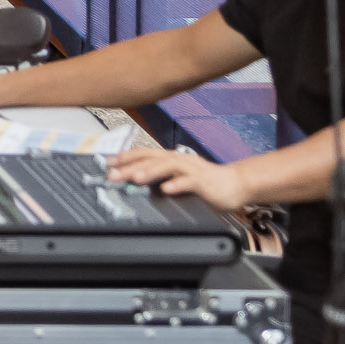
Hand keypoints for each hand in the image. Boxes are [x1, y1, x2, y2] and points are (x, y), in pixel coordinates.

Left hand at [107, 146, 249, 211]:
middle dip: (130, 166)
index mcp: (170, 158)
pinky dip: (177, 184)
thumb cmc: (206, 182)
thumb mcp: (178, 177)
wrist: (236, 184)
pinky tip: (166, 190)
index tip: (108, 163)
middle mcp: (178, 160)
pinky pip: (189, 182)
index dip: (125, 157)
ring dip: (150, 171)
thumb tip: (134, 180)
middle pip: (150, 159)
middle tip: (113, 174)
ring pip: (167, 166)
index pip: (143, 154)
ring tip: (135, 178)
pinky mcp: (204, 181)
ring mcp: (191, 169)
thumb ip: (160, 177)